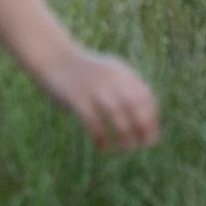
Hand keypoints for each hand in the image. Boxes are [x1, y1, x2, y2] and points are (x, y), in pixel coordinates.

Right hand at [40, 46, 160, 152]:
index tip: (151, 137)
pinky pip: (93, 121)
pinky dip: (101, 136)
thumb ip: (126, 89)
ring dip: (125, 134)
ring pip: (116, 114)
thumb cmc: (84, 73)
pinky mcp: (76, 97)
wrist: (53, 57)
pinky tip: (103, 147)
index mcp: (122, 73)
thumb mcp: (110, 74)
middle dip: (142, 128)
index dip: (152, 119)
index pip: (146, 97)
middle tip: (142, 145)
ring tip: (126, 147)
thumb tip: (144, 122)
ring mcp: (93, 87)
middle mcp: (111, 79)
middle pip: (134, 105)